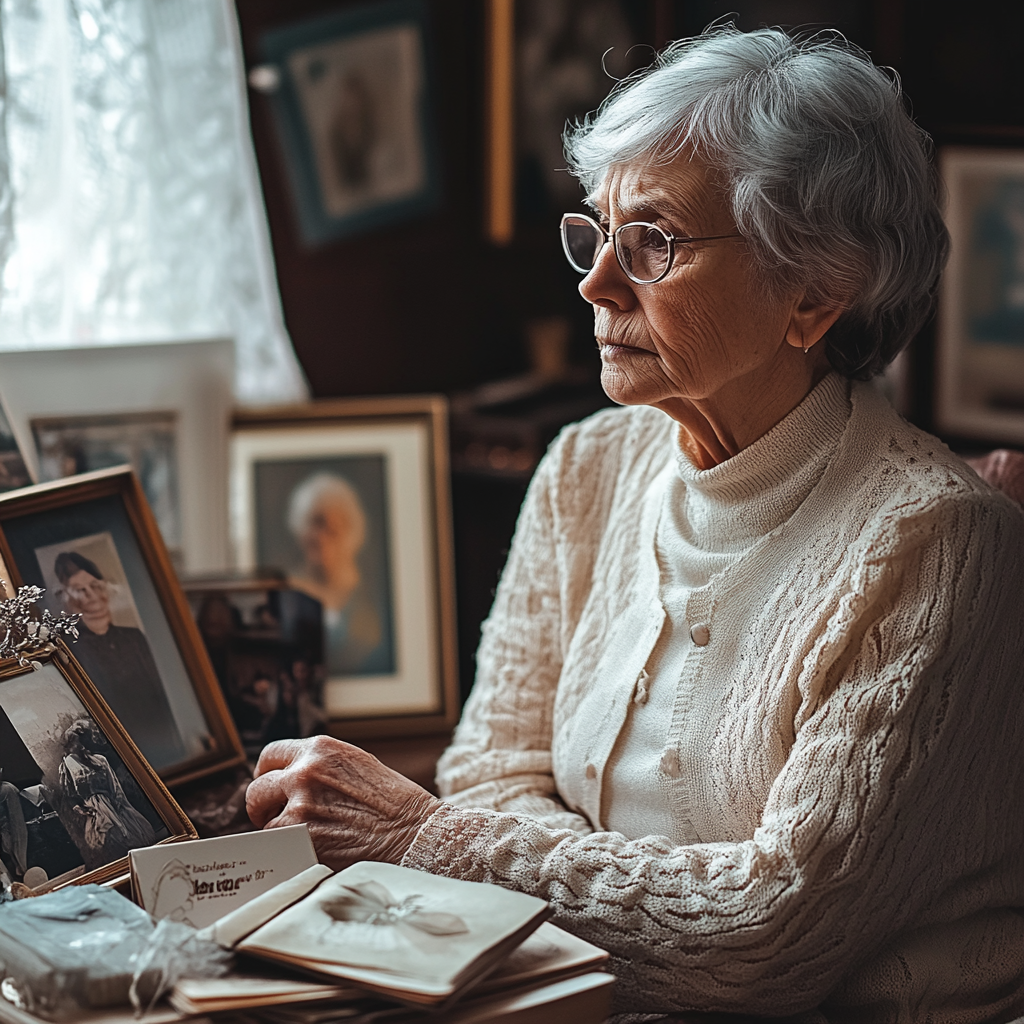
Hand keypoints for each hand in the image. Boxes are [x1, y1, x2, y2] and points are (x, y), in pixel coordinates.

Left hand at [245, 736, 441, 869]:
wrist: (414, 834)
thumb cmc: (393, 804)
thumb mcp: (356, 766)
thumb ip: (320, 768)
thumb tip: (290, 780)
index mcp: (320, 749)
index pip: (271, 755)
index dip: (268, 774)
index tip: (272, 788)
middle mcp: (305, 772)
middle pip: (257, 789)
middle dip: (265, 806)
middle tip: (279, 819)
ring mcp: (300, 806)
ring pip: (263, 822)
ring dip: (275, 831)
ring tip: (300, 839)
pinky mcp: (300, 839)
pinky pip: (274, 847)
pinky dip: (284, 852)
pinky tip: (306, 853)